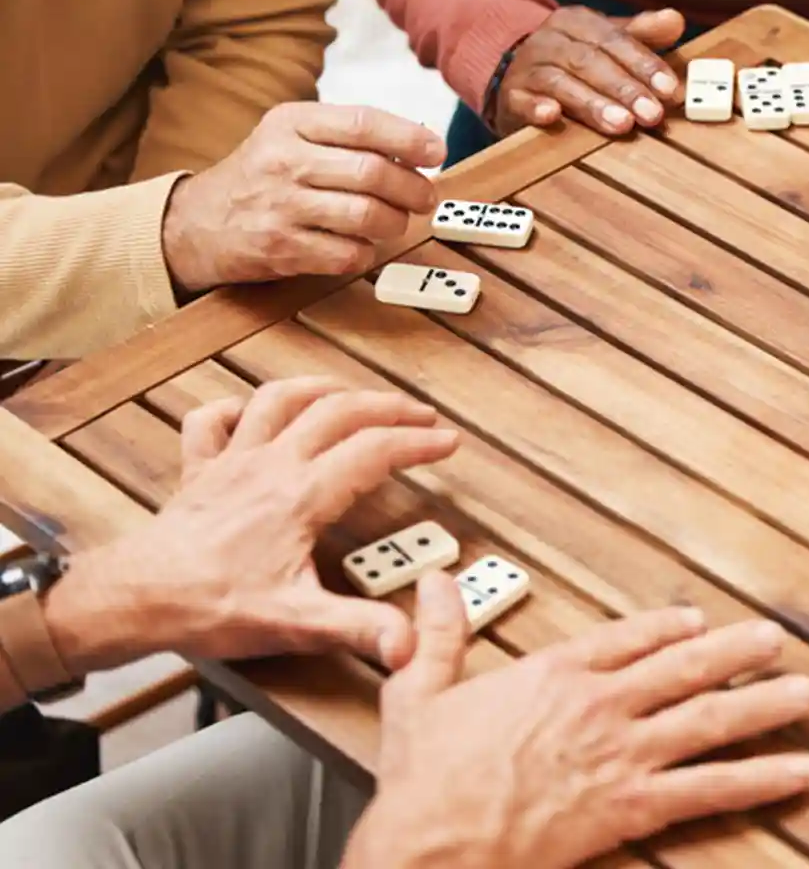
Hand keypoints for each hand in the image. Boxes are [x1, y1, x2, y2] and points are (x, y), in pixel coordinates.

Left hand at [46, 378, 460, 675]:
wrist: (135, 599)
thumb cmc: (208, 607)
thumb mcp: (295, 624)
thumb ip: (357, 628)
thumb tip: (410, 643)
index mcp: (301, 495)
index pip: (375, 451)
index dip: (418, 442)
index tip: (448, 441)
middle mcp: (270, 465)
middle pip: (338, 412)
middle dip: (387, 407)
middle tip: (419, 414)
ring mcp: (231, 462)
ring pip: (280, 400)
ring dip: (322, 389)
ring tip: (352, 393)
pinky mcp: (199, 472)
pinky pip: (212, 422)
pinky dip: (235, 408)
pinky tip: (250, 412)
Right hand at [161, 103, 445, 293]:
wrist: (196, 223)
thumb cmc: (263, 176)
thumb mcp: (292, 137)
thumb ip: (347, 137)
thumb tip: (419, 146)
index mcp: (291, 123)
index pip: (363, 123)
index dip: (409, 138)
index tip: (437, 150)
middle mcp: (284, 161)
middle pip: (372, 173)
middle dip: (413, 188)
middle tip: (426, 197)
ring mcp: (281, 208)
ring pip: (366, 216)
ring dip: (395, 222)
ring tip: (396, 221)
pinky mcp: (281, 249)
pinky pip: (348, 254)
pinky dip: (366, 252)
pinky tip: (361, 245)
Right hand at [347, 587, 808, 868]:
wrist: (430, 845)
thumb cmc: (424, 782)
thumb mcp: (419, 692)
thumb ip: (436, 634)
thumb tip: (433, 584)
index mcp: (553, 674)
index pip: (626, 638)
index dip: (667, 627)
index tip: (696, 620)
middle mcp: (598, 706)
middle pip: (685, 668)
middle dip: (737, 652)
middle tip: (775, 641)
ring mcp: (621, 755)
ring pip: (709, 720)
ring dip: (762, 705)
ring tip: (803, 694)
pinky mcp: (631, 807)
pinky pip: (709, 789)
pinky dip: (758, 779)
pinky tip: (796, 772)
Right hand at [494, 7, 685, 136]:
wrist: (512, 69)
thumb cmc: (571, 58)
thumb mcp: (604, 41)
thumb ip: (640, 34)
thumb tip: (676, 20)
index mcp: (578, 21)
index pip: (615, 41)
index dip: (644, 65)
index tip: (670, 90)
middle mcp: (551, 40)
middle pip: (590, 61)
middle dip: (624, 89)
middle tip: (652, 114)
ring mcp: (527, 67)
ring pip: (560, 83)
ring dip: (591, 104)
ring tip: (621, 124)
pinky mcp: (510, 95)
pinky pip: (521, 99)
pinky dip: (535, 107)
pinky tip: (552, 116)